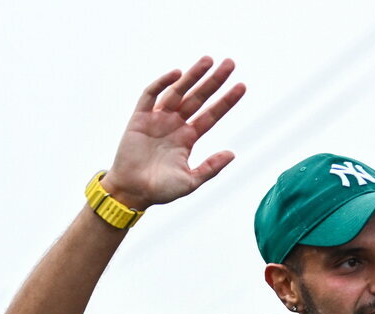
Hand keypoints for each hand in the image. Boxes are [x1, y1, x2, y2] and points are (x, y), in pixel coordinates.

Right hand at [101, 56, 245, 209]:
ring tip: (208, 60)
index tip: (242, 86)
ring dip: (193, 75)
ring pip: (178, 91)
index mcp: (188, 138)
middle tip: (230, 63)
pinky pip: (151, 95)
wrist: (133, 192)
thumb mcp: (190, 181)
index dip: (226, 101)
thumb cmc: (160, 190)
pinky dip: (162, 83)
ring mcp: (158, 118)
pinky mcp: (140, 117)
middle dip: (214, 81)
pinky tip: (177, 74)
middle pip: (198, 97)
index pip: (211, 115)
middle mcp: (175, 124)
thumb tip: (232, 154)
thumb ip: (210, 167)